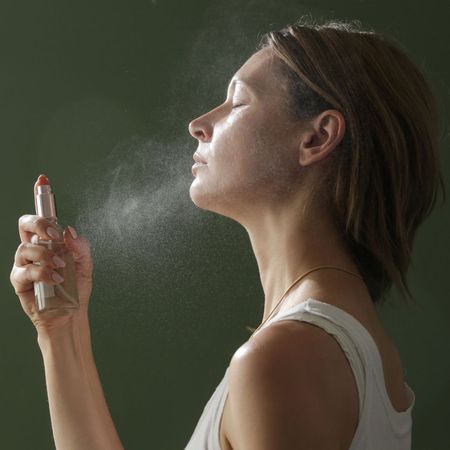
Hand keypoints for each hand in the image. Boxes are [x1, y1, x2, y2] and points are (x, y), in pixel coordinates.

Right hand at [10, 213, 92, 333]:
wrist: (71, 314)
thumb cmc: (76, 289)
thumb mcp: (85, 265)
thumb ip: (80, 246)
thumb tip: (69, 232)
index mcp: (48, 244)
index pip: (39, 222)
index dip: (43, 218)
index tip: (57, 227)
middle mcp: (34, 252)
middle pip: (24, 226)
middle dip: (38, 225)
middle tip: (54, 237)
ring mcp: (24, 266)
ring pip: (25, 249)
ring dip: (45, 255)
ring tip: (61, 266)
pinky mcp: (20, 282)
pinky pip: (25, 271)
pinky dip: (42, 273)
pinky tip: (56, 279)